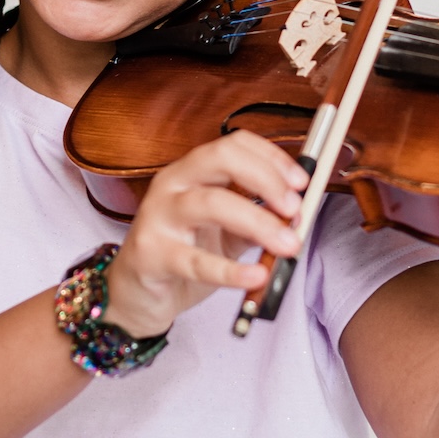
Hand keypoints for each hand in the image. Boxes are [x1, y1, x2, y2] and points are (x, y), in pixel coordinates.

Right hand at [100, 130, 309, 337]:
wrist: (136, 293)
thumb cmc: (182, 252)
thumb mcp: (225, 231)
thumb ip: (256, 220)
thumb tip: (296, 215)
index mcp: (192, 171)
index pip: (233, 144)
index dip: (272, 157)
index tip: (302, 181)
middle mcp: (172, 184)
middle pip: (220, 160)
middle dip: (265, 179)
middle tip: (294, 207)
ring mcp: (158, 217)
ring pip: (211, 204)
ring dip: (258, 222)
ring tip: (288, 244)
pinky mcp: (151, 254)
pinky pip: (195, 260)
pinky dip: (231, 270)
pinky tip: (256, 276)